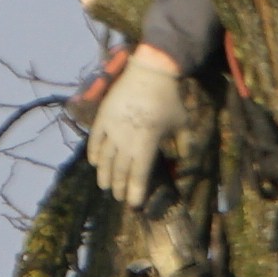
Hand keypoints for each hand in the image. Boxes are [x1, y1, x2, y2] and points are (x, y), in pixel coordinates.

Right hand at [80, 44, 192, 203]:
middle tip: (118, 196)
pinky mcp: (103, 117)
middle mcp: (126, 141)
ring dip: (105, 175)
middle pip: (120, 171)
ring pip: (105, 159)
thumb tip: (183, 160)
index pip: (139, 176)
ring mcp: (112, 129)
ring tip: (105, 186)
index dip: (135, 192)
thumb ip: (183, 143)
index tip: (133, 204)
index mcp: (146, 145)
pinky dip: (94, 153)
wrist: (151, 72)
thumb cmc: (169, 99)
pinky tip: (95, 163)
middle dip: (119, 187)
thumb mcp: (181, 123)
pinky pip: (95, 140)